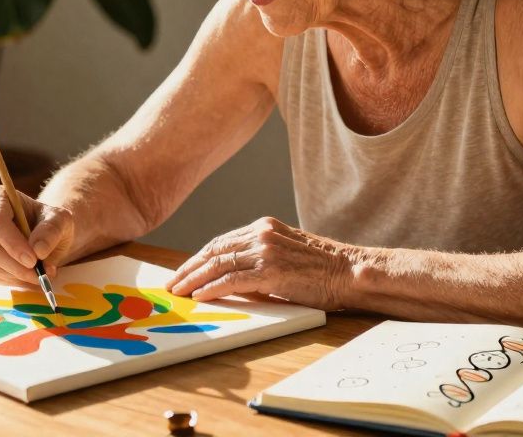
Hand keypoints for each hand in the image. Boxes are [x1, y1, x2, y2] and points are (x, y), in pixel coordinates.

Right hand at [0, 185, 74, 289]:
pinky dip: (10, 281)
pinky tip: (26, 277)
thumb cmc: (49, 222)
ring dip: (16, 276)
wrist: (42, 234)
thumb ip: (51, 230)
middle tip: (40, 275)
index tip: (34, 260)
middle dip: (16, 266)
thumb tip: (38, 250)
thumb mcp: (60, 220)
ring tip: (39, 276)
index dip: (13, 244)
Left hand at [165, 216, 356, 309]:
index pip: (222, 241)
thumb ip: (260, 258)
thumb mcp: (286, 253)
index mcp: (264, 227)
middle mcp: (262, 234)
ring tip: (180, 291)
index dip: (199, 258)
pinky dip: (213, 288)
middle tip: (173, 282)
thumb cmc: (322, 269)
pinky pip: (233, 279)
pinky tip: (200, 295)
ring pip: (219, 264)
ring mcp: (266, 251)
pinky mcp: (271, 270)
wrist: (349, 272)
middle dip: (189, 268)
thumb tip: (231, 275)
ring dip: (194, 279)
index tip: (184, 271)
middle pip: (214, 250)